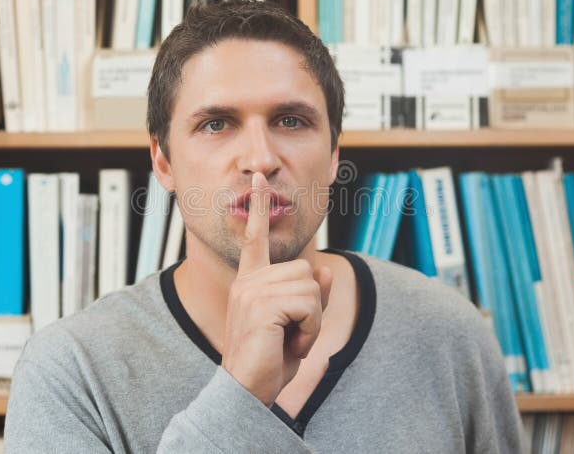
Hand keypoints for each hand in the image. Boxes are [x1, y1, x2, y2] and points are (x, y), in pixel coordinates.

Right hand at [221, 172, 332, 407]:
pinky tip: (289, 344)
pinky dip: (310, 329)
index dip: (257, 208)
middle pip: (305, 271)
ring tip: (288, 341)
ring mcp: (252, 291)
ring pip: (311, 287)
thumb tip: (327, 270)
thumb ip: (311, 297)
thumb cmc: (268, 363)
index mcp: (249, 283)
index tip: (258, 180)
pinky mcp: (262, 305)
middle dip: (311, 306)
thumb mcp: (297, 327)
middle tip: (290, 334)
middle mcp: (248, 282)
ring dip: (311, 320)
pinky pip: (309, 304)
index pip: (254, 238)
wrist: (245, 393)